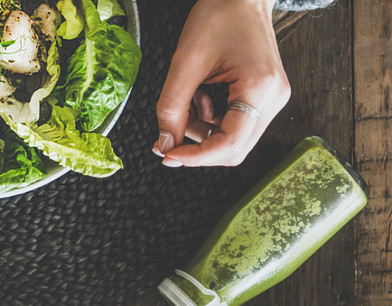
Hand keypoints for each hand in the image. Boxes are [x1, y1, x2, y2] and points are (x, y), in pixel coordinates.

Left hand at [152, 0, 290, 166]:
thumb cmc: (219, 16)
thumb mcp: (185, 62)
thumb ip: (171, 108)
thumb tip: (165, 144)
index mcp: (260, 88)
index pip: (230, 144)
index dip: (196, 156)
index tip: (168, 155)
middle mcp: (273, 99)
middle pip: (234, 149)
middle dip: (197, 148)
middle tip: (166, 139)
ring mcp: (271, 100)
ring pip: (231, 140)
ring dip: (200, 132)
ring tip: (187, 102)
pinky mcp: (262, 98)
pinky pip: (233, 125)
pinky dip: (209, 121)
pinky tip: (200, 97)